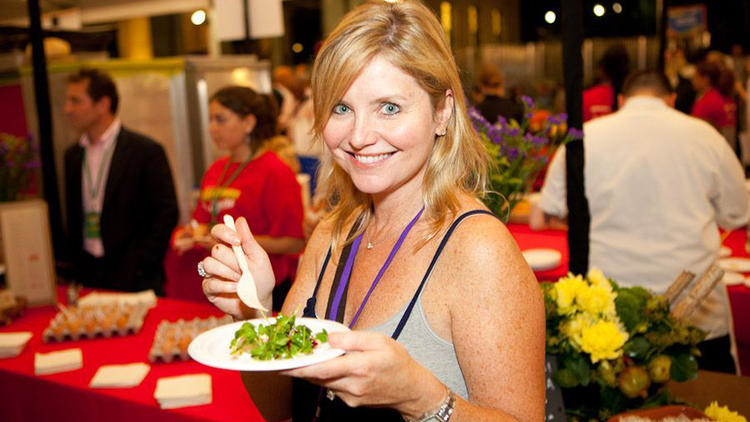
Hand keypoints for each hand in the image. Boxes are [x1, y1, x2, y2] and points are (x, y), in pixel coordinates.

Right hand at [200, 217, 275, 318]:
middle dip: (233, 261)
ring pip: (208, 263)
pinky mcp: (208, 288)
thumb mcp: (259, 258)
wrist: (259, 303)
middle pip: (215, 250)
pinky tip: (236, 288)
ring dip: (228, 272)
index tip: (237, 241)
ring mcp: (212, 273)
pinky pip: (210, 282)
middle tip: (244, 269)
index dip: (224, 233)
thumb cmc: (261, 279)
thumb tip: (239, 220)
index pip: (218, 232)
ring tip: (240, 280)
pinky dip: (225, 285)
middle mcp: (218, 258)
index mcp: (230, 247)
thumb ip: (248, 240)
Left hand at [282, 331, 444, 417]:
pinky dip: (325, 378)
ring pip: (323, 383)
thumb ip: (353, 339)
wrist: (412, 390)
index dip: (300, 367)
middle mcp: (353, 385)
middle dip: (299, 369)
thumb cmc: (397, 362)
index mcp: (360, 367)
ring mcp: (351, 397)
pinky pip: (332, 388)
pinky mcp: (351, 402)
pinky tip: (325, 368)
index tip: (283, 364)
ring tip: (299, 360)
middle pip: (318, 377)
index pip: (323, 369)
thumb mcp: (379, 341)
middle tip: (282, 360)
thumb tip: (330, 337)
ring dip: (311, 373)